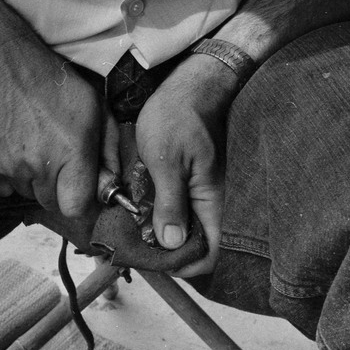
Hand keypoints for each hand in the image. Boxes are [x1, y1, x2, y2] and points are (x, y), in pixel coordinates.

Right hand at [0, 36, 118, 218]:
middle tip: (56, 159)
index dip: (82, 204)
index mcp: (72, 151)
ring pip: (28, 194)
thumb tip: (113, 184)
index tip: (83, 193)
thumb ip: (108, 149)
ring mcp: (10, 167)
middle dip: (58, 188)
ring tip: (32, 146)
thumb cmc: (51, 82)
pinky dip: (8, 176)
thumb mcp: (94, 106)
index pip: (77, 208)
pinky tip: (12, 149)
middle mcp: (40, 164)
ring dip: (33, 180)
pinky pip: (3, 188)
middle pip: (52, 203)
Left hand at [136, 54, 237, 276]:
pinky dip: (165, 215)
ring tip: (134, 231)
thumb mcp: (165, 161)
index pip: (210, 253)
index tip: (152, 260)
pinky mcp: (196, 182)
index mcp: (212, 201)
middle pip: (198, 247)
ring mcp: (206, 193)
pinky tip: (144, 210)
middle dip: (168, 253)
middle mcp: (214, 202)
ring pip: (189, 230)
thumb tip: (172, 244)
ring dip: (164, 235)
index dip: (183, 265)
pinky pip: (185, 210)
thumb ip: (169, 204)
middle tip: (136, 248)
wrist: (192, 83)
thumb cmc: (178, 115)